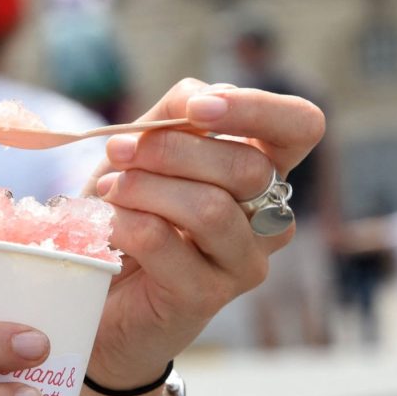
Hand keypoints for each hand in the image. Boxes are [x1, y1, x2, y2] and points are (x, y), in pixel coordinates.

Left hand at [81, 78, 325, 389]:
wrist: (96, 286)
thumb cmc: (128, 208)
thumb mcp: (145, 148)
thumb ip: (174, 115)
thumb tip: (198, 98)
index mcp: (263, 167)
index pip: (300, 126)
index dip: (257, 108)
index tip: (199, 110)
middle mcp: (269, 217)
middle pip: (247, 167)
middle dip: (171, 150)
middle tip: (119, 151)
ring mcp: (244, 262)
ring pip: (209, 208)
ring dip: (144, 188)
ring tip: (111, 190)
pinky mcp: (206, 297)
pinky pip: (163, 240)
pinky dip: (124, 222)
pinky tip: (108, 225)